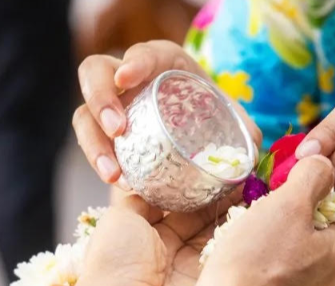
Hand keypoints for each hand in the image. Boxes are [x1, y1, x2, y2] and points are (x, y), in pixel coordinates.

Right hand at [73, 40, 261, 184]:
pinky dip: (99, 161)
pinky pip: (90, 144)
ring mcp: (111, 108)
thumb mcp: (235, 126)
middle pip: (96, 73)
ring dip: (93, 141)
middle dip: (101, 98)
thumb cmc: (217, 127)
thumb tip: (250, 159)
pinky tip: (118, 182)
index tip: (128, 78)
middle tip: (118, 130)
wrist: (200, 147)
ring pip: (84, 113)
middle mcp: (129, 80)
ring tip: (113, 173)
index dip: (134, 62)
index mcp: (163, 64)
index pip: (143, 53)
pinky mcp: (102, 137)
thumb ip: (245, 137)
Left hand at [78, 188, 243, 285]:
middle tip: (246, 174)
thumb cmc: (114, 262)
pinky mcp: (212, 284)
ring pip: (221, 235)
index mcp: (151, 234)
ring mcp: (195, 269)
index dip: (200, 188)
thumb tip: (155, 181)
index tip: (219, 168)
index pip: (183, 206)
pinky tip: (257, 214)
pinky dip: (242, 237)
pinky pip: (230, 257)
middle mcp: (175, 252)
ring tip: (256, 186)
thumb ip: (142, 198)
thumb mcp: (122, 217)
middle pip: (206, 219)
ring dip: (236, 214)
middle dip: (224, 198)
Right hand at [190, 156, 334, 285]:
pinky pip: (269, 284)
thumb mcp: (288, 204)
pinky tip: (234, 270)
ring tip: (237, 245)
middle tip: (250, 223)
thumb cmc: (256, 259)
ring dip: (263, 249)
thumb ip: (312, 177)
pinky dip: (253, 274)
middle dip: (279, 227)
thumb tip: (324, 162)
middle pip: (305, 238)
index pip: (326, 214)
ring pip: (285, 260)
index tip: (271, 203)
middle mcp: (330, 284)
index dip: (298, 202)